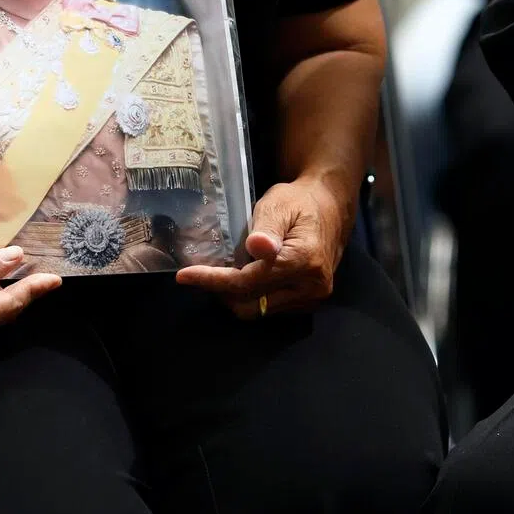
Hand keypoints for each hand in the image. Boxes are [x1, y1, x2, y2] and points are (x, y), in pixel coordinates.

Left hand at [176, 178, 345, 318]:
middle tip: (203, 271)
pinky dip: (251, 296)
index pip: (248, 282)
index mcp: (305, 260)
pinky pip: (269, 309)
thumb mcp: (280, 204)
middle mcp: (312, 286)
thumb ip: (268, 228)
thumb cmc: (299, 202)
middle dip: (221, 291)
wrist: (330, 209)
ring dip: (235, 295)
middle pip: (250, 303)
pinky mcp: (308, 303)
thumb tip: (258, 247)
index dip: (213, 280)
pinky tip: (246, 276)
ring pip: (258, 311)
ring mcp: (312, 298)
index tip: (184, 276)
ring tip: (225, 272)